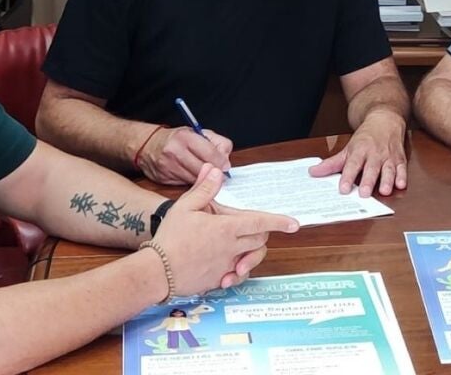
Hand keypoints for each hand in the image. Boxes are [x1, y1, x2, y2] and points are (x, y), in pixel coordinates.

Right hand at [140, 126, 232, 185]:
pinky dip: (191, 183)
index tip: (225, 166)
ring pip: (194, 179)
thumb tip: (226, 159)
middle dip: (213, 172)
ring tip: (204, 174)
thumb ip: (216, 142)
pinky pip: (184, 185)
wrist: (148, 145)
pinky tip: (190, 176)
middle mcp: (174, 151)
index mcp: (184, 137)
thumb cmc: (176, 139)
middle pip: (203, 169)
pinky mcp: (164, 179)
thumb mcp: (197, 133)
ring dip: (203, 179)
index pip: (210, 152)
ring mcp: (168, 166)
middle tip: (218, 173)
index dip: (221, 161)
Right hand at [153, 164, 298, 294]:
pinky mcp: (218, 280)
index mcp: (227, 228)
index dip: (279, 221)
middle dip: (261, 234)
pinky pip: (238, 276)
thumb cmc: (170, 237)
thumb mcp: (185, 207)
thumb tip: (216, 170)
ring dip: (252, 254)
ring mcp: (226, 266)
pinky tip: (229, 269)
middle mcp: (231, 248)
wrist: (156, 272)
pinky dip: (238, 272)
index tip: (294, 223)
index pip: (260, 222)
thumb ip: (204, 189)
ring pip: (252, 259)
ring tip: (241, 249)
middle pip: (260, 240)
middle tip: (252, 228)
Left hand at [309, 111, 406, 196]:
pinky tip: (401, 184)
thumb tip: (313, 172)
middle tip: (363, 193)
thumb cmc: (366, 137)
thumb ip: (332, 163)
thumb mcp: (348, 149)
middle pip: (371, 168)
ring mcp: (388, 156)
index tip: (343, 189)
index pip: (352, 165)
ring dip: (387, 180)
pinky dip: (402, 176)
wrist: (385, 119)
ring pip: (388, 169)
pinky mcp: (399, 158)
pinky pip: (402, 168)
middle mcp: (374, 153)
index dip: (347, 177)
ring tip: (384, 191)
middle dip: (368, 181)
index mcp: (359, 151)